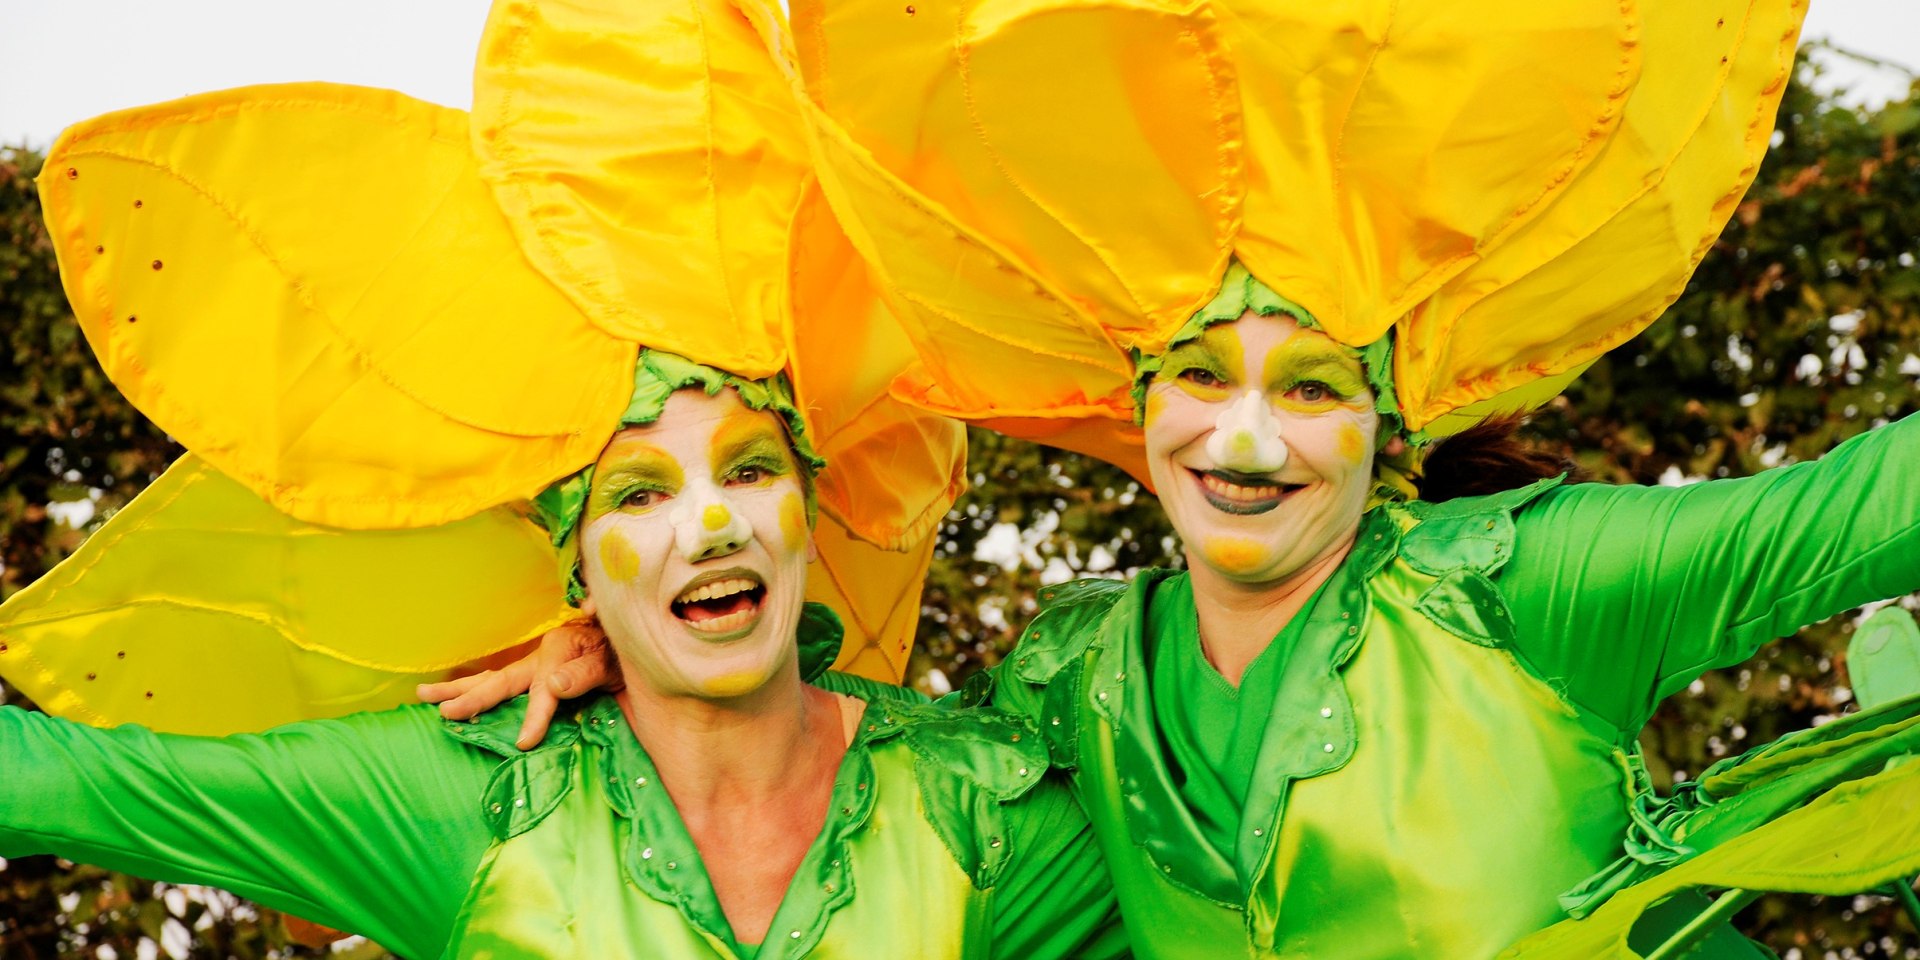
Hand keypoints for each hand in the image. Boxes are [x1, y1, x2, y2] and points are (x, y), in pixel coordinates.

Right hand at [416, 618, 619, 749]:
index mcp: (558, 651)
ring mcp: (535, 664)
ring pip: (492, 678)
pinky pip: (502, 681)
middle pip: (500, 681)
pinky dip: (477, 688)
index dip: (534, 718)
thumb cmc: (622, 650)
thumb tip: (552, 684)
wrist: (629, 639)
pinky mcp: (536, 671)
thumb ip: (584, 672)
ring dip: (459, 689)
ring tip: (424, 695)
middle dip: (471, 698)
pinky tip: (458, 698)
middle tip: (443, 713)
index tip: (523, 743)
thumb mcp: (612, 659)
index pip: (544, 692)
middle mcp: (540, 657)